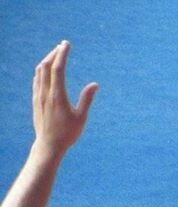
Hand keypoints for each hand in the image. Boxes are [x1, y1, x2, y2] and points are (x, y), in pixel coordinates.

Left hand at [32, 41, 97, 157]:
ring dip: (47, 60)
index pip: (58, 69)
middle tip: (63, 46)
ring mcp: (38, 96)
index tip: (66, 44)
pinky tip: (47, 70)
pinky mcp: (36, 100)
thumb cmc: (68, 133)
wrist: (49, 145)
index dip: (62, 54)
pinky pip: (37, 80)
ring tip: (56, 55)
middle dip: (54, 53)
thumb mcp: (81, 117)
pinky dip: (42, 70)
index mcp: (57, 96)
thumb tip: (95, 84)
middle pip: (46, 66)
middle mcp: (45, 93)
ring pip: (39, 72)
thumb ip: (87, 99)